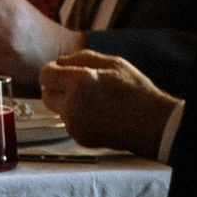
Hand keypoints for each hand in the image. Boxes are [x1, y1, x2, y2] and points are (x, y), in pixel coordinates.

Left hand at [39, 49, 177, 156]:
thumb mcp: (112, 63)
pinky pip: (70, 123)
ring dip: (68, 103)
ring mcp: (74, 124)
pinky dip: (78, 118)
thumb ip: (82, 58)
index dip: (52, 71)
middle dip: (56, 88)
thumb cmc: (135, 91)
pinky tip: (99, 115)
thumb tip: (61, 61)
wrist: (151, 123)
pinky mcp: (79, 138)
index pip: (45, 75)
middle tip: (75, 86)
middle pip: (46, 95)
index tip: (61, 71)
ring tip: (94, 101)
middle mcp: (72, 105)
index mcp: (79, 82)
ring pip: (58, 110)